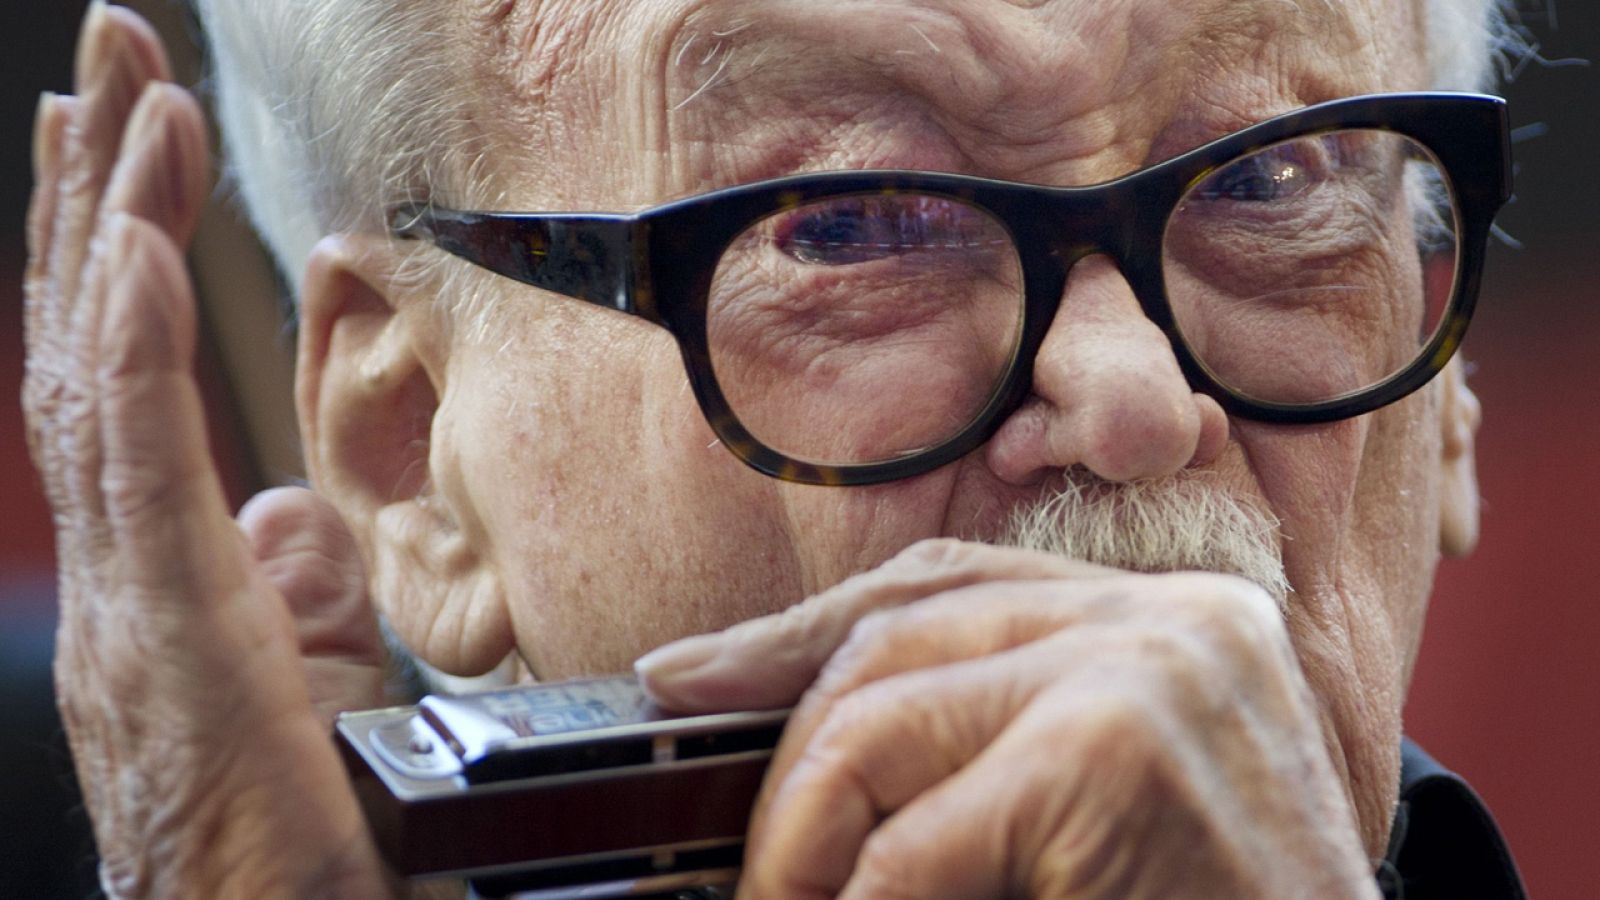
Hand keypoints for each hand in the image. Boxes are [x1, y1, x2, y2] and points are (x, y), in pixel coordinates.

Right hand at [23, 6, 391, 895]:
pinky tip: (142, 246)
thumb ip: (280, 590)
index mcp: (151, 572)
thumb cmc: (283, 838)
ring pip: (105, 379)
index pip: (119, 376)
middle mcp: (115, 568)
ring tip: (126, 93)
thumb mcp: (293, 685)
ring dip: (117, 224)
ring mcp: (128, 600)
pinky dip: (136, 350)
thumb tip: (285, 508)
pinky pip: (141, 471)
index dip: (117, 248)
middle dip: (100, 189)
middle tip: (106, 50)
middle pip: (94, 344)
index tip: (131, 131)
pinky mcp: (170, 637)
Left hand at [638, 539, 1378, 898]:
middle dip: (790, 754)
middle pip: (898, 636)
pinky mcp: (1115, 755)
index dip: (803, 628)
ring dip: (800, 839)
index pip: (946, 581)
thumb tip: (809, 748)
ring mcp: (1149, 671)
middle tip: (751, 864)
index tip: (693, 674)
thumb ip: (990, 749)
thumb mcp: (1102, 812)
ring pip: (877, 720)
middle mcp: (1170, 620)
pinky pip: (911, 843)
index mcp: (1169, 624)